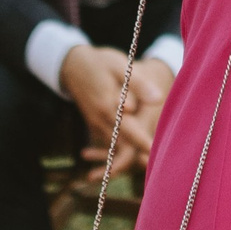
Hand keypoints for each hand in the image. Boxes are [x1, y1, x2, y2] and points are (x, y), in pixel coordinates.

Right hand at [62, 43, 161, 167]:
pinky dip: (120, 150)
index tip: (155, 153)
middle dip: (138, 155)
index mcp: (108, 106)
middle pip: (122, 144)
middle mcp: (101, 120)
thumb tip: (158, 99)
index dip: (143, 143)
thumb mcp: (120, 67)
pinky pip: (109, 141)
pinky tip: (136, 155)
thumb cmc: (101, 63)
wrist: (72, 66)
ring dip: (130, 156)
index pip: (129, 130)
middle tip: (155, 166)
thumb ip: (138, 85)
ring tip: (149, 164)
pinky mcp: (96, 124)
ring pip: (115, 145)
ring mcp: (97, 123)